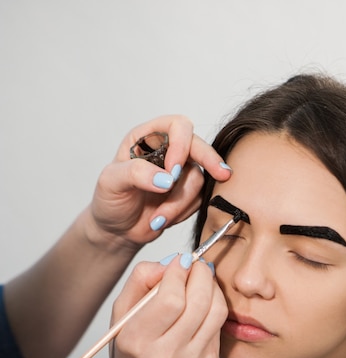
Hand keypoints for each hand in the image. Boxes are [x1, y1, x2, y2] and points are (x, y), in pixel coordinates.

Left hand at [89, 115, 231, 249]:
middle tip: (222, 174)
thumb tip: (166, 179)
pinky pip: (200, 199)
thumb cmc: (110, 201)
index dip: (181, 144)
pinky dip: (183, 213)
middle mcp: (167, 151)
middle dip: (209, 160)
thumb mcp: (111, 183)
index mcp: (147, 138)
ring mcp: (180, 172)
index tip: (174, 171)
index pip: (176, 126)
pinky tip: (163, 219)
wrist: (117, 230)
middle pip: (198, 145)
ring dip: (179, 203)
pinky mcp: (188, 194)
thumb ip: (136, 174)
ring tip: (157, 218)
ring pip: (199, 179)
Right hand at [107, 255, 227, 357]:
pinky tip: (203, 300)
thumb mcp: (121, 314)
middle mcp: (165, 355)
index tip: (179, 261)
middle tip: (196, 263)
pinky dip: (214, 304)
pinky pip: (219, 324)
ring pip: (216, 311)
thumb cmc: (131, 351)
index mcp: (137, 341)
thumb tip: (170, 263)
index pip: (169, 300)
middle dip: (200, 274)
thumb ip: (140, 281)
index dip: (178, 273)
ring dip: (212, 286)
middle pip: (197, 302)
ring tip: (202, 277)